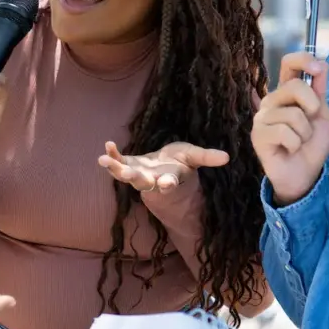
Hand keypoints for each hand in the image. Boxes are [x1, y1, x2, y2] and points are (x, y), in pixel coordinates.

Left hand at [97, 141, 228, 192]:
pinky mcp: (129, 165)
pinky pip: (119, 161)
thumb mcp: (194, 158)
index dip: (168, 184)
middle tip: (126, 174)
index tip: (166, 184)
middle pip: (142, 182)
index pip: (169, 184)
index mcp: (170, 180)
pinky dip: (112, 155)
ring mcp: (138, 174)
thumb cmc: (182, 163)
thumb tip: (227, 157)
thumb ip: (207, 158)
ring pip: (124, 174)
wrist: (167, 166)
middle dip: (134, 177)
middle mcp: (152, 180)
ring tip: (102, 160)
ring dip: (114, 168)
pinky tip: (108, 145)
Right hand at [251, 52, 328, 205]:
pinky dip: (295, 144)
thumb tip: (322, 64)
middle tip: (310, 125)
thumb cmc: (311, 145)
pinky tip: (290, 149)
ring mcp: (261, 117)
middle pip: (295, 86)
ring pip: (293, 114)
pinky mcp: (258, 135)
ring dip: (305, 133)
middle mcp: (271, 100)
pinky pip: (285, 132)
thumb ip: (319, 91)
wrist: (305, 174)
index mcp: (286, 92)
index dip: (304, 60)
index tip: (319, 69)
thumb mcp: (322, 115)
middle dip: (312, 106)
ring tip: (299, 142)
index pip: (288, 63)